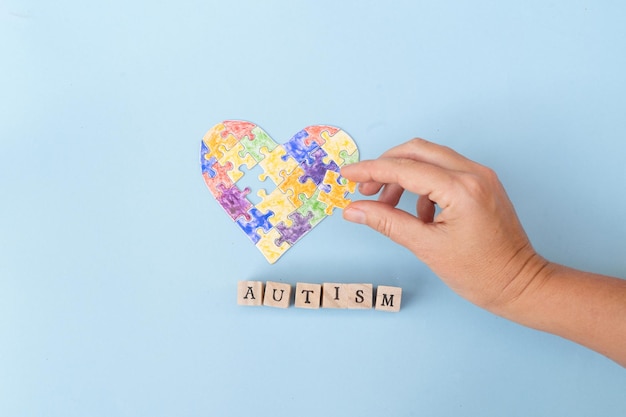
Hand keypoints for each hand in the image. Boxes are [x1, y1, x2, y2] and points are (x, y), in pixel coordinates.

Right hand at [341, 138, 548, 310]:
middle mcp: (473, 173)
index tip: (347, 175)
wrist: (521, 285)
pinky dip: (423, 185)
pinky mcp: (482, 184)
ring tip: (388, 205)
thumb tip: (354, 210)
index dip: (370, 170)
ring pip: (430, 158)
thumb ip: (387, 222)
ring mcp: (481, 176)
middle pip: (417, 151)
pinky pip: (444, 171)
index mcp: (461, 189)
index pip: (404, 168)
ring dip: (403, 175)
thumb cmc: (481, 273)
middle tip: (365, 190)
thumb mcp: (426, 247)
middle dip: (386, 167)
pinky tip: (419, 214)